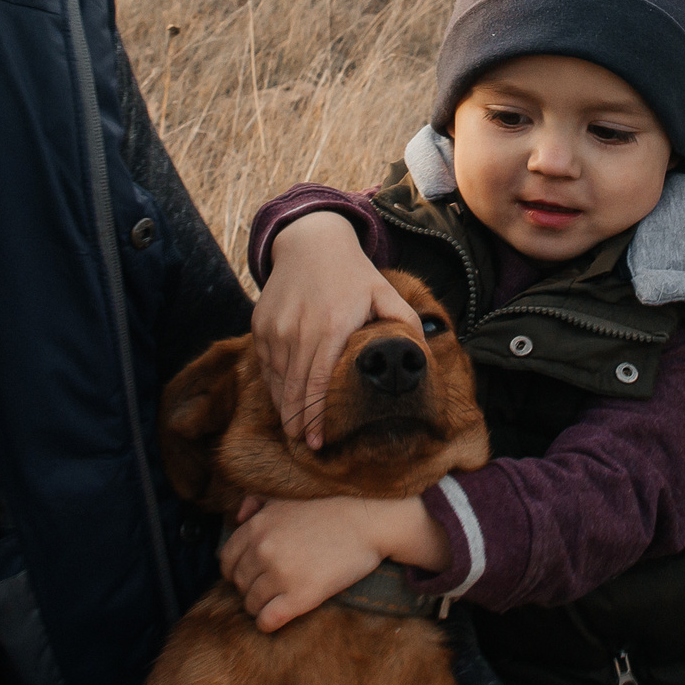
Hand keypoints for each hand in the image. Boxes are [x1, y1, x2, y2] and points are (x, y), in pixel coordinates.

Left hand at [221, 494, 448, 631]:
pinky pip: (267, 620)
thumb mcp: (287, 499)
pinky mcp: (300, 597)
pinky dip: (268, 623)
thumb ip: (257, 504)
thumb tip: (237, 517)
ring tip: (277, 601)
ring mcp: (280, 574)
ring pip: (251, 604)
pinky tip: (277, 617)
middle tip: (269, 588)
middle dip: (250, 588)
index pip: (226, 560)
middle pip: (239, 583)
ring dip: (260, 605)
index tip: (251, 575)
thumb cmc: (329, 512)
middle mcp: (263, 550)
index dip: (236, 570)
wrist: (367, 525)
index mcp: (257, 526)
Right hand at [257, 209, 419, 447]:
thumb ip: (405, 322)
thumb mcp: (384, 292)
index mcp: (331, 326)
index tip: (318, 440)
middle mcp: (298, 329)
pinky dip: (274, 384)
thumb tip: (423, 353)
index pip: (319, 382)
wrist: (311, 240)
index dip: (316, 415)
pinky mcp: (260, 324)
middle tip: (305, 444)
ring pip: (277, 379)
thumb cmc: (353, 273)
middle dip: (298, 421)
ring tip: (295, 428)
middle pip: (294, 388)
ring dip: (285, 406)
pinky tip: (284, 398)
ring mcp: (275, 327)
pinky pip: (266, 364)